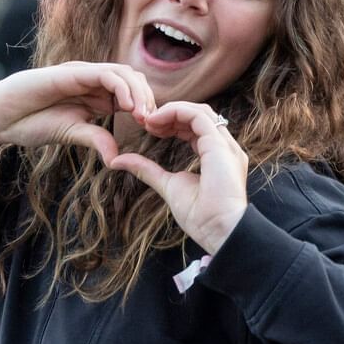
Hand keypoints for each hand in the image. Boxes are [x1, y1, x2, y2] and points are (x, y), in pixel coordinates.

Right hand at [0, 61, 154, 162]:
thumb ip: (95, 139)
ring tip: (143, 116)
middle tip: (153, 124)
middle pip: (133, 80)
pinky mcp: (71, 71)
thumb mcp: (71, 134)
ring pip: (123, 73)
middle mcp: (92, 81)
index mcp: (95, 95)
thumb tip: (117, 159)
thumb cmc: (32, 123)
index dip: (146, 108)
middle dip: (148, 99)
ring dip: (139, 93)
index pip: (131, 94)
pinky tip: (128, 107)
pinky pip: (104, 74)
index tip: (154, 130)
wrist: (1, 116)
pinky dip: (121, 88)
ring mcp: (82, 73)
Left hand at [109, 102, 248, 253]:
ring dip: (172, 111)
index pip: (196, 127)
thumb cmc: (201, 217)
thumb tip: (118, 161)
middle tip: (146, 121)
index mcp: (217, 156)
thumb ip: (147, 170)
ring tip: (150, 120)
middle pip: (198, 115)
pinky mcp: (220, 146)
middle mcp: (224, 147)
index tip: (150, 128)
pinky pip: (198, 117)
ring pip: (199, 112)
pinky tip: (157, 121)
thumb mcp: (167, 186)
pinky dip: (176, 112)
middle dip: (171, 114)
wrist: (219, 232)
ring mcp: (225, 145)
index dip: (172, 122)